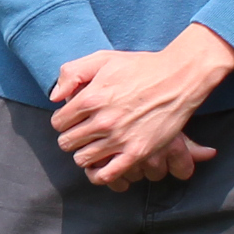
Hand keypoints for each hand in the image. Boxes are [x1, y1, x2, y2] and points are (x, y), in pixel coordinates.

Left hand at [48, 25, 233, 187]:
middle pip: (67, 142)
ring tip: (93, 146)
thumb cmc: (141, 67)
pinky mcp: (137, 152)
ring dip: (83, 154)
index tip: (73, 119)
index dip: (63, 121)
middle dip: (71, 138)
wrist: (178, 78)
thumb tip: (55, 98)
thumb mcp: (103, 58)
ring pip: (82, 159)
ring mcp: (120, 138)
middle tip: (82, 133)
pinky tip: (102, 165)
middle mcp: (102, 120)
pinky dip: (99, 174)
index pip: (58, 122)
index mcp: (91, 98)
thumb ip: (72, 72)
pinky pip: (107, 175)